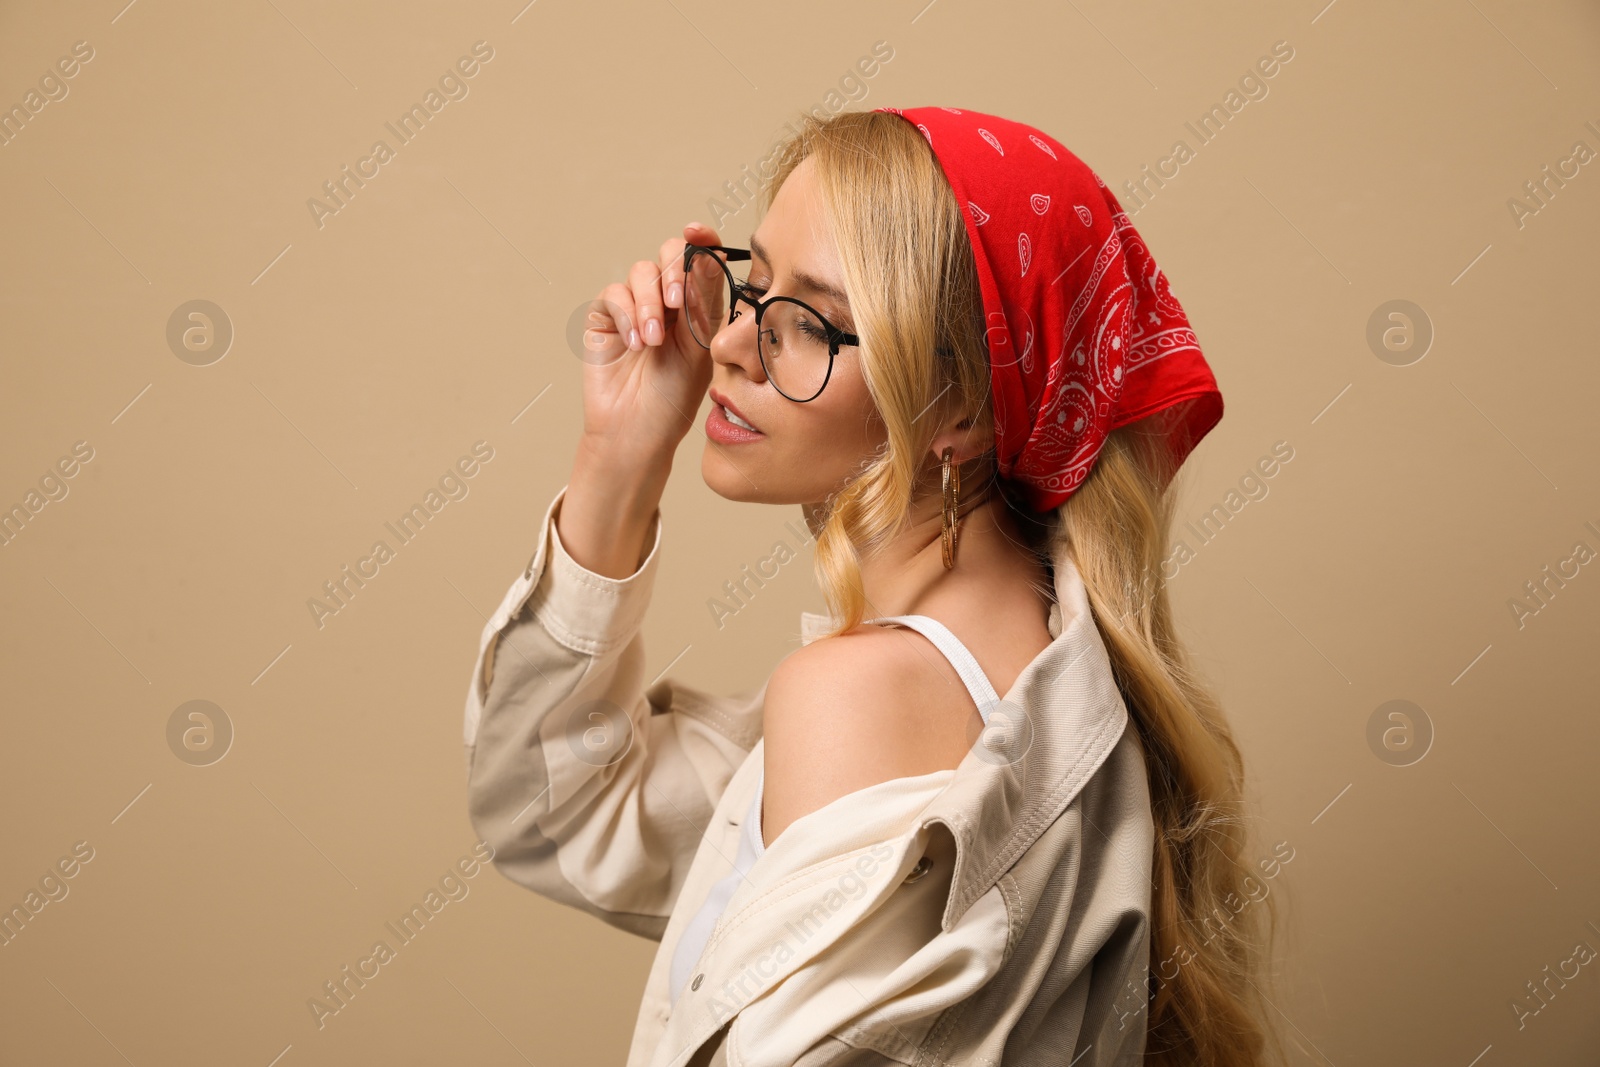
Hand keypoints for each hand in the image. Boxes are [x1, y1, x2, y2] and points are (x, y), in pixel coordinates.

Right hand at [578, 221, 726, 465]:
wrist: (637, 431)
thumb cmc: (673, 398)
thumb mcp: (699, 349)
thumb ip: (703, 303)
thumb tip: (708, 256)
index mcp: (698, 304)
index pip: (701, 259)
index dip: (701, 239)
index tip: (696, 232)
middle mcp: (667, 300)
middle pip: (669, 254)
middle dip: (673, 270)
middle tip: (675, 301)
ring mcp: (635, 306)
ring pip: (641, 272)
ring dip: (648, 302)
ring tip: (653, 342)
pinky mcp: (605, 317)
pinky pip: (614, 293)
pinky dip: (626, 315)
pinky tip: (634, 344)